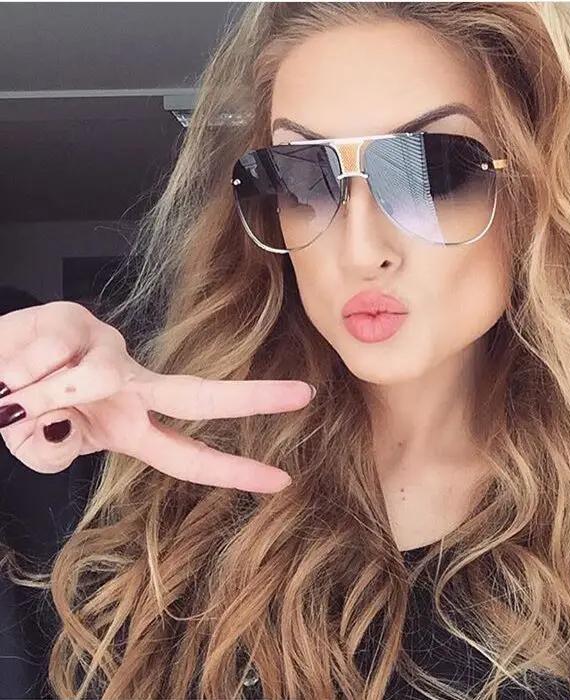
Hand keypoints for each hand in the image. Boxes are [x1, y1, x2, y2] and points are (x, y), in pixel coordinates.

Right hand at [0, 301, 313, 492]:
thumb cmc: (17, 406)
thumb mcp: (41, 445)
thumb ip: (52, 449)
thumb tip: (61, 421)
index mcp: (130, 426)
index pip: (189, 455)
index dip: (233, 471)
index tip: (281, 481)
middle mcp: (132, 388)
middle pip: (199, 394)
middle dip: (253, 397)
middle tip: (304, 395)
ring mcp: (110, 353)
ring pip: (91, 379)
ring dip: (37, 396)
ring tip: (11, 394)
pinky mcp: (77, 322)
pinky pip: (46, 361)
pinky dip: (15, 375)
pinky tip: (10, 366)